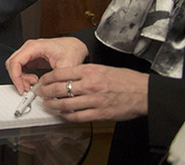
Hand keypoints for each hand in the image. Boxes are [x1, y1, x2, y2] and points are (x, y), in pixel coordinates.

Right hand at [5, 37, 88, 92]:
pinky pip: (21, 67)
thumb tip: (50, 94)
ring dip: (20, 78)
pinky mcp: (31, 58)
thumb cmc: (71, 50)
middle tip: (26, 88)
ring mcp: (29, 52)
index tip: (21, 87)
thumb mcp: (65, 67)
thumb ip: (56, 80)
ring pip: (15, 66)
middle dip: (17, 78)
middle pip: (12, 63)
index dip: (15, 76)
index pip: (16, 61)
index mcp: (35, 47)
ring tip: (32, 85)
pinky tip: (34, 81)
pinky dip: (24, 76)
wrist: (76, 46)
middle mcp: (29, 48)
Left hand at [34, 64, 148, 122]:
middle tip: (40, 93)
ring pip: (66, 104)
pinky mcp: (100, 114)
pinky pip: (78, 116)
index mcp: (89, 71)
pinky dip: (67, 116)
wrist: (143, 92)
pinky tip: (63, 114)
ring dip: (53, 105)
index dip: (47, 78)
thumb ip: (84, 73)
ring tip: (48, 105)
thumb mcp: (102, 68)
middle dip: (46, 92)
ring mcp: (94, 100)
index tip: (43, 81)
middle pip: (59, 89)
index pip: (60, 73)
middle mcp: (90, 85)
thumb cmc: (125, 80)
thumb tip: (68, 77)